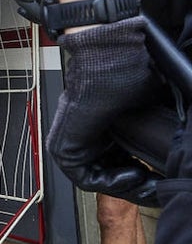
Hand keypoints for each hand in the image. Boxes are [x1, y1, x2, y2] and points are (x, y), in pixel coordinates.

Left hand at [47, 17, 165, 204]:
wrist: (111, 58)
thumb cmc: (130, 72)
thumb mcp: (150, 106)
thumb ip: (156, 126)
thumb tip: (179, 144)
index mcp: (104, 128)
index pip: (122, 162)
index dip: (146, 174)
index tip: (164, 178)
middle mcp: (86, 137)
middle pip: (113, 173)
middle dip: (140, 184)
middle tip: (161, 186)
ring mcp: (72, 144)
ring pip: (103, 179)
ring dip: (130, 185)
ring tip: (152, 183)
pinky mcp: (65, 148)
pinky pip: (88, 179)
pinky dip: (114, 181)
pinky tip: (135, 174)